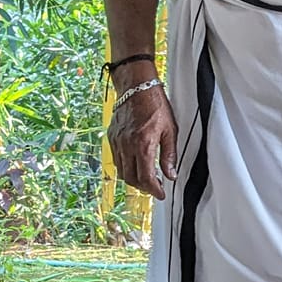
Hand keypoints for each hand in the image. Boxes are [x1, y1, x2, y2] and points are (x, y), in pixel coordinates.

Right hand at [109, 78, 177, 200]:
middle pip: (131, 179)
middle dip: (144, 187)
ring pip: (121, 171)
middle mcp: (127, 146)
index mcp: (143, 145)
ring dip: (134, 179)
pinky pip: (116, 160)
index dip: (154, 190)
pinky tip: (136, 164)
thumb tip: (170, 175)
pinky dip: (125, 167)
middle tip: (155, 187)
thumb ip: (169, 155)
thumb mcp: (170, 130)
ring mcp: (117, 142)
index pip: (146, 178)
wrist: (136, 87)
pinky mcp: (111, 137)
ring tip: (146, 177)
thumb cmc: (155, 105)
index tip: (161, 194)